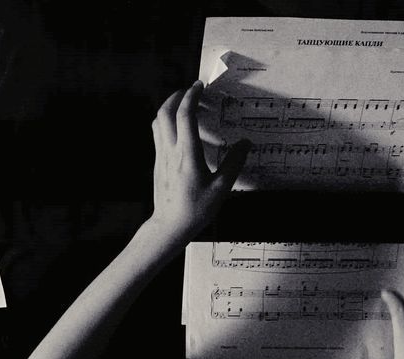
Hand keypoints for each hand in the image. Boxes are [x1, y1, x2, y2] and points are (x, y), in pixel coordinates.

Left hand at [147, 80, 249, 241]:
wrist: (170, 226)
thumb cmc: (194, 210)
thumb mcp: (221, 188)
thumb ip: (234, 163)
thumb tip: (245, 144)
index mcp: (187, 154)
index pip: (184, 115)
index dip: (191, 96)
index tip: (199, 87)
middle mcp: (170, 151)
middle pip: (165, 112)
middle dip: (176, 96)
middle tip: (189, 90)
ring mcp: (161, 156)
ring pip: (158, 122)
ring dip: (169, 107)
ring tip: (182, 104)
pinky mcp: (158, 163)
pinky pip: (158, 134)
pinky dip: (166, 122)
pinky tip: (178, 127)